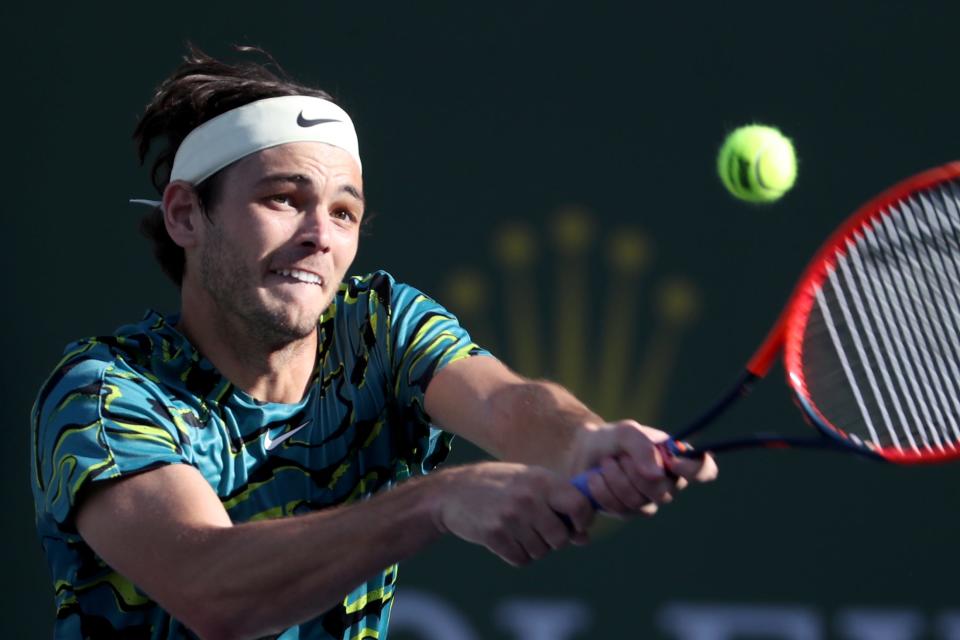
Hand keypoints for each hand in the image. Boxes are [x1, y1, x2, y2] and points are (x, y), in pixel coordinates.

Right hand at [431, 462, 595, 565]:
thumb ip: (559, 505)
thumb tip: (584, 538)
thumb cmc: (499, 486)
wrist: (452, 492)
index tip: (574, 525)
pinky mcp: (495, 535)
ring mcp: (511, 517)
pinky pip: (522, 559)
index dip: (582, 521)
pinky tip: (506, 538)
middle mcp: (529, 498)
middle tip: (539, 529)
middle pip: (561, 538)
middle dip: (554, 540)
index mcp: (542, 480)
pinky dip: (517, 555)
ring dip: (533, 547)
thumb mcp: (530, 484)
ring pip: (541, 552)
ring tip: (517, 529)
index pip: (579, 506)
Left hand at [571, 420, 717, 515]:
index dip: (695, 470)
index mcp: (677, 460)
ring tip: (605, 463)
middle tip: (619, 457)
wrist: (582, 452)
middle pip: (664, 492)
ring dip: (615, 479)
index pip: (705, 471)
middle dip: (634, 472)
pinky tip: (595, 478)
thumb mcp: (625, 432)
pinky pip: (620, 509)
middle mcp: (669, 484)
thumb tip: (658, 475)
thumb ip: (642, 446)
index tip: (671, 462)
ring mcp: (649, 502)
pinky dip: (603, 490)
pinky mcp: (628, 513)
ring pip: (638, 502)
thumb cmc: (612, 439)